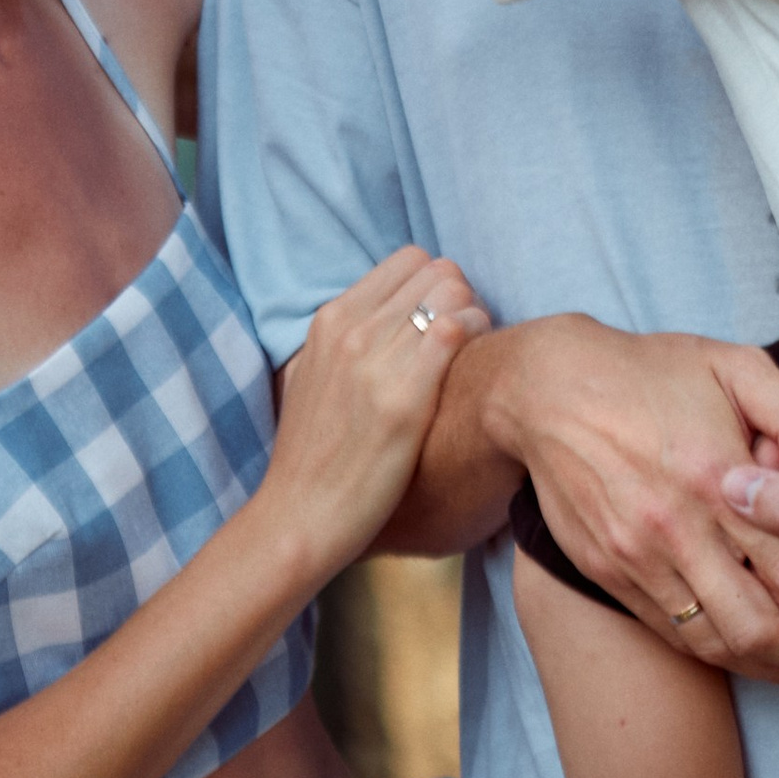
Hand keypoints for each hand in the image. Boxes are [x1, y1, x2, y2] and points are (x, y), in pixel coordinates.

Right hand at [259, 250, 491, 573]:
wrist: (299, 517)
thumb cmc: (312, 457)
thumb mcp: (311, 375)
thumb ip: (343, 339)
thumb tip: (381, 315)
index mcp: (329, 319)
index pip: (409, 260)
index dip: (435, 285)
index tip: (443, 319)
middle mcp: (351, 328)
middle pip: (437, 269)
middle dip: (461, 296)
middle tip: (467, 339)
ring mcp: (376, 360)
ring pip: (453, 291)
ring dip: (475, 317)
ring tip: (475, 356)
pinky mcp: (405, 397)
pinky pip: (458, 330)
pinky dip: (479, 340)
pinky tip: (477, 373)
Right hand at [487, 317, 778, 678]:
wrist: (548, 390)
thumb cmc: (648, 371)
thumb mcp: (729, 365)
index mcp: (712, 475)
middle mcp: (676, 529)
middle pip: (765, 621)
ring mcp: (641, 561)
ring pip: (723, 643)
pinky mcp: (615, 576)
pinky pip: (681, 637)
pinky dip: (732, 655)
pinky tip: (766, 650)